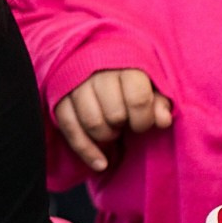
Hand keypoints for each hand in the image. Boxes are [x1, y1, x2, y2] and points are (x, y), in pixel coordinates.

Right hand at [52, 68, 172, 172]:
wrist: (97, 58)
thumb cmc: (129, 75)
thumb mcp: (151, 83)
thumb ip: (160, 102)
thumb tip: (163, 121)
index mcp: (125, 64)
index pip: (137, 99)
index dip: (144, 119)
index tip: (143, 121)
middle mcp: (98, 72)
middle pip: (114, 114)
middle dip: (123, 126)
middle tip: (126, 123)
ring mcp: (75, 85)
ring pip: (91, 123)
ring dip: (106, 136)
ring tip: (113, 130)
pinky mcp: (58, 99)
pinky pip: (70, 130)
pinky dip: (86, 151)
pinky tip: (100, 163)